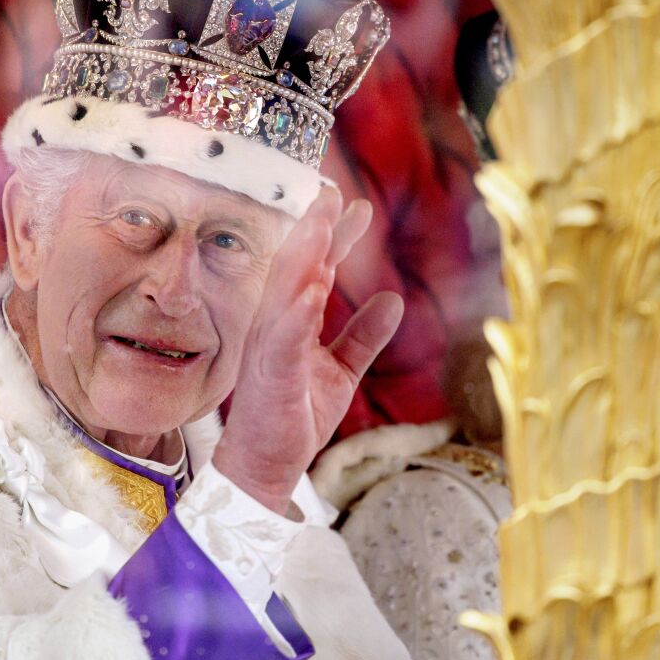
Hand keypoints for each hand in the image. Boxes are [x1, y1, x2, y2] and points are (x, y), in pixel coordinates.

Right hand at [214, 187, 403, 513]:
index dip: (333, 236)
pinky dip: (297, 314)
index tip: (354, 204)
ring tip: (320, 224)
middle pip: (294, 268)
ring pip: (284, 294)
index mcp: (292, 322)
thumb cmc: (294, 416)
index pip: (313, 269)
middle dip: (313, 229)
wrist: (267, 467)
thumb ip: (362, 336)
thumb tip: (392, 299)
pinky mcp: (270, 377)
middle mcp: (276, 327)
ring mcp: (269, 349)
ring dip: (303, 258)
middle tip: (331, 192)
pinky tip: (312, 291)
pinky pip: (283, 341)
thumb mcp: (341, 371)